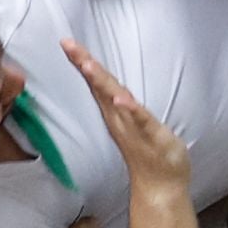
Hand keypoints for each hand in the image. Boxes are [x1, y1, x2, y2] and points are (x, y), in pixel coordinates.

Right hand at [62, 39, 191, 196]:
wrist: (160, 185)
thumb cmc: (147, 153)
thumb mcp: (135, 122)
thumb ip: (123, 105)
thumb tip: (113, 89)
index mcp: (117, 111)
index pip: (98, 82)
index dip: (84, 62)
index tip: (67, 42)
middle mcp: (120, 118)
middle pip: (101, 87)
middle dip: (86, 64)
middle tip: (69, 45)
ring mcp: (134, 127)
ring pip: (116, 101)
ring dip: (102, 83)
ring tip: (89, 66)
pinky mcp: (152, 136)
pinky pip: (140, 120)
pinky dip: (130, 109)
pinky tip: (121, 99)